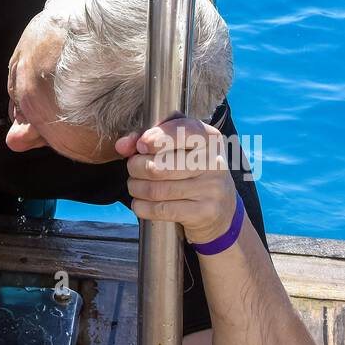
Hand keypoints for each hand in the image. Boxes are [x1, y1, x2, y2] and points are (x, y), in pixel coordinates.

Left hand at [115, 117, 236, 244]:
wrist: (222, 208)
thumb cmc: (193, 169)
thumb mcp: (180, 146)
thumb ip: (150, 138)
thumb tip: (122, 145)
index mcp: (209, 138)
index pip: (181, 131)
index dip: (155, 139)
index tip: (140, 145)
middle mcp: (213, 162)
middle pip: (159, 165)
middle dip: (136, 166)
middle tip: (133, 168)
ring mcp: (211, 189)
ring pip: (156, 189)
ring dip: (135, 187)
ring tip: (134, 184)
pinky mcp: (204, 212)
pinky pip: (161, 209)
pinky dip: (141, 206)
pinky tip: (139, 202)